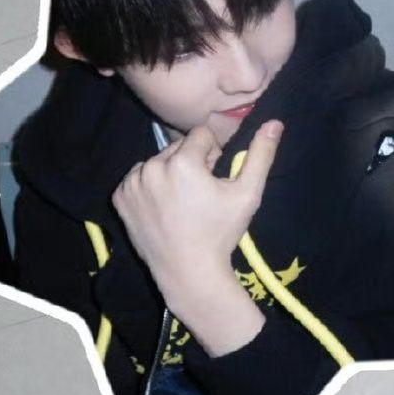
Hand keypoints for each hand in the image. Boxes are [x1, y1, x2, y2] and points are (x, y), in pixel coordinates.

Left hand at [112, 119, 283, 355]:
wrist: (188, 272)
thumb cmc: (221, 233)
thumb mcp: (248, 194)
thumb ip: (260, 155)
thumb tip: (274, 123)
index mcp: (182, 161)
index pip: (201, 135)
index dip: (214, 155)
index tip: (215, 180)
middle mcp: (152, 166)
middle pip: (178, 148)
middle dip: (191, 163)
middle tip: (200, 196)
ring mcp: (132, 183)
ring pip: (157, 163)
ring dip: (169, 174)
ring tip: (181, 204)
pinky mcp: (118, 197)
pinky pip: (138, 180)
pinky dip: (149, 189)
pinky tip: (163, 210)